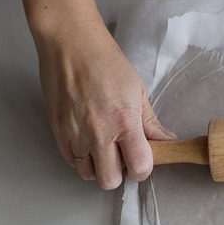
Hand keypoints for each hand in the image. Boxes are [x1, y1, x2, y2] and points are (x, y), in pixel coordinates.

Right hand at [25, 0, 174, 188]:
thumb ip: (150, 122)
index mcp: (124, 122)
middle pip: (110, 180)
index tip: (142, 161)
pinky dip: (81, 158)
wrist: (70, 44)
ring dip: (98, 167)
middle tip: (122, 158)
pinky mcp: (58, 130)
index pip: (139, 167)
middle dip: (119, 173)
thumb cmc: (106, 62)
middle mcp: (99, 132)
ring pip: (88, 174)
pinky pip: (70, 160)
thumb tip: (166, 140)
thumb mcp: (137, 90)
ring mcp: (75, 133)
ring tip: (103, 149)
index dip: (142, 169)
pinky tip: (88, 143)